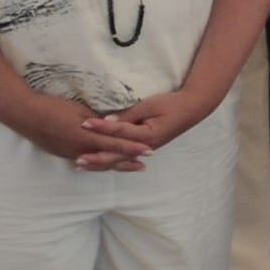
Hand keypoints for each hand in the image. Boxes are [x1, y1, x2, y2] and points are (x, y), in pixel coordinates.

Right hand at [16, 93, 155, 171]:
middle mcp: (81, 149)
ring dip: (115, 165)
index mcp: (86, 136)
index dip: (133, 148)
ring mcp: (71, 154)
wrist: (27, 115)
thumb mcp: (80, 111)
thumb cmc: (54, 108)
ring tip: (130, 167)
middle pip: (109, 158)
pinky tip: (106, 165)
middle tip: (144, 165)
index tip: (149, 151)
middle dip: (127, 161)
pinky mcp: (64, 155)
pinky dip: (99, 164)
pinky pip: (86, 162)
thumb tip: (113, 126)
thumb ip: (98, 122)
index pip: (116, 144)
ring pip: (98, 163)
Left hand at [87, 88, 210, 152]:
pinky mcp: (145, 148)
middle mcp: (145, 147)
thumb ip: (129, 115)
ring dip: (100, 163)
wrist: (192, 109)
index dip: (100, 127)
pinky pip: (125, 158)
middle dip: (96, 157)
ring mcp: (145, 149)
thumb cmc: (171, 104)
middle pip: (116, 155)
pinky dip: (111, 161)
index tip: (83, 123)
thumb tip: (108, 122)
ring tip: (82, 165)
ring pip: (119, 160)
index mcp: (146, 135)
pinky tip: (100, 164)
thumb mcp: (150, 105)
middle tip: (77, 160)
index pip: (118, 132)